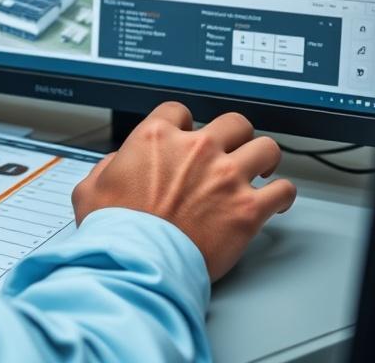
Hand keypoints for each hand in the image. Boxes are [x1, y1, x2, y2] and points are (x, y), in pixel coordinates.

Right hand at [71, 101, 296, 281]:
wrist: (139, 263)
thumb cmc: (116, 230)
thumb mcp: (90, 188)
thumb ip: (106, 167)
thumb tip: (118, 165)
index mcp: (157, 138)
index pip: (180, 111)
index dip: (184, 125)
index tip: (187, 138)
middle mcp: (196, 149)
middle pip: (233, 122)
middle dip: (234, 136)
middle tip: (232, 150)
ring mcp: (226, 176)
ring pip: (265, 148)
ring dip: (263, 158)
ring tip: (261, 168)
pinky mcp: (248, 208)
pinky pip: (283, 190)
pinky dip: (283, 195)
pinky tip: (277, 200)